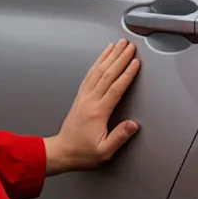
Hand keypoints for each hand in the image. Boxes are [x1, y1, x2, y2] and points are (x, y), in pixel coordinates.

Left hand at [44, 39, 140, 175]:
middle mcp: (89, 101)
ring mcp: (83, 97)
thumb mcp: (104, 151)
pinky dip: (97, 63)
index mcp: (98, 112)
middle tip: (130, 46)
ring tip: (118, 45)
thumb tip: (133, 125)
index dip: (127, 74)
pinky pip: (89, 75)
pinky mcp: (80, 97)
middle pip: (107, 74)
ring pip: (97, 71)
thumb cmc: (82, 152)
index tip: (136, 62)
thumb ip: (119, 137)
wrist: (61, 152)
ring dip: (109, 56)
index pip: (115, 88)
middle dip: (120, 58)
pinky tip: (102, 58)